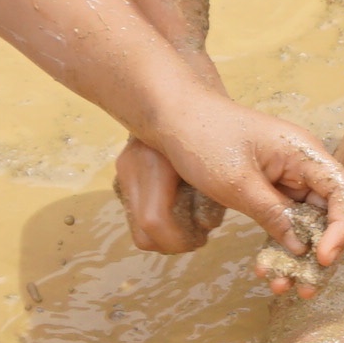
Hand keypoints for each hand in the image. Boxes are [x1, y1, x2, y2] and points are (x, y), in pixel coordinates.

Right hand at [113, 136, 217, 255]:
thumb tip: (214, 227)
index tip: (202, 238)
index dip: (180, 240)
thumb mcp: (221, 163)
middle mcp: (130, 170)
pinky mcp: (123, 179)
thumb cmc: (211, 131)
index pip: (154, 222)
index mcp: (152, 164)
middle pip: (144, 233)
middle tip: (200, 233)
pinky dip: (161, 220)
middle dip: (175, 241)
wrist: (182, 101)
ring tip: (193, 218)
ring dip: (168, 233)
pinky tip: (181, 206)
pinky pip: (137, 214)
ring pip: (139, 229)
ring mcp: (123, 175)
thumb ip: (217, 198)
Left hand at [150, 96, 343, 274]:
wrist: (175, 120)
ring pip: (306, 224)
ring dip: (297, 256)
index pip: (343, 191)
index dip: (342, 227)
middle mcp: (303, 166)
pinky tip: (265, 269)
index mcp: (304, 153)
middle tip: (305, 288)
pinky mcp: (270, 191)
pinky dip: (278, 245)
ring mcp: (287, 179)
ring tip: (282, 286)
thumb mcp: (238, 182)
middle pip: (329, 213)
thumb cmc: (206, 140)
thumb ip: (272, 214)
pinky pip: (284, 222)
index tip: (323, 258)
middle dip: (320, 252)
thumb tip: (301, 247)